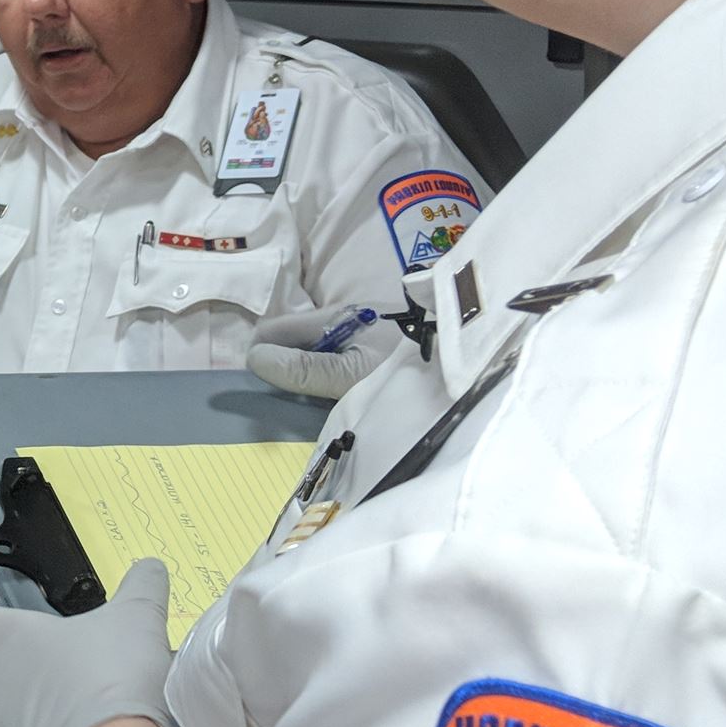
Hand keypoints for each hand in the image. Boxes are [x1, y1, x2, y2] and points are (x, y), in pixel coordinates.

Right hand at [246, 302, 407, 401]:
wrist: (472, 359)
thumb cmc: (409, 364)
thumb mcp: (354, 374)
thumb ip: (305, 368)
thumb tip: (254, 358)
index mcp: (333, 318)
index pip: (272, 330)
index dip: (260, 357)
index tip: (263, 392)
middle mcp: (342, 321)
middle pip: (290, 342)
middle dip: (281, 368)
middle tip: (288, 405)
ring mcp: (358, 335)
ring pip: (312, 354)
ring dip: (306, 377)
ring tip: (314, 408)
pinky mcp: (374, 350)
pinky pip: (334, 362)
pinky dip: (328, 380)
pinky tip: (339, 401)